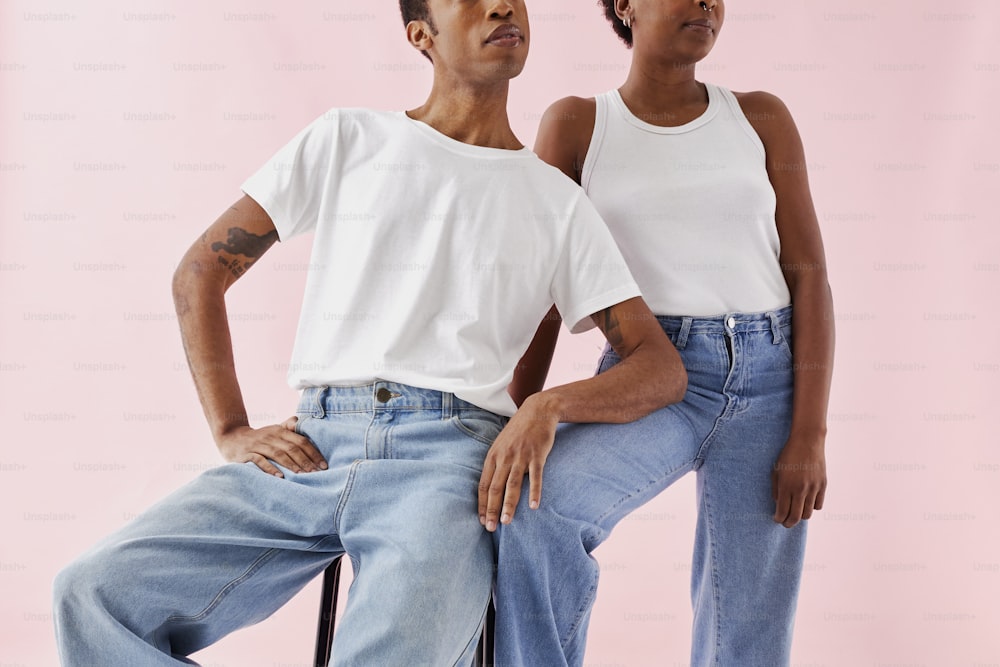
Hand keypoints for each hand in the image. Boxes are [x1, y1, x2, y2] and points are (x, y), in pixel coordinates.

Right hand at [217, 416, 326, 477]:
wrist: (231, 437)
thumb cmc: (259, 438)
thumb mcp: (275, 430)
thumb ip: (289, 427)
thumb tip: (303, 422)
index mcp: (280, 431)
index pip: (301, 441)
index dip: (313, 453)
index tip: (323, 465)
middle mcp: (271, 436)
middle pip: (292, 448)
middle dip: (306, 461)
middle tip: (316, 473)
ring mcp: (259, 445)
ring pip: (278, 454)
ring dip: (292, 465)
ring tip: (303, 475)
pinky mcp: (247, 454)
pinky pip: (259, 461)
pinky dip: (270, 468)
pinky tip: (280, 477)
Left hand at [478, 395, 557, 531]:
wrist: (537, 411)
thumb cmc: (519, 430)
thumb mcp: (501, 445)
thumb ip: (496, 463)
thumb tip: (490, 486)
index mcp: (493, 456)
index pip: (483, 484)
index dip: (481, 504)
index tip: (480, 520)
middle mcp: (504, 457)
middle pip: (494, 488)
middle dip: (491, 510)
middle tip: (490, 528)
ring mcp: (521, 456)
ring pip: (512, 485)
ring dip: (508, 505)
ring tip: (506, 522)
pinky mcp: (537, 455)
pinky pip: (535, 477)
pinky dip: (534, 492)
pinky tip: (534, 506)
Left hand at [771, 435, 825, 527]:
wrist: (807, 441)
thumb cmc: (788, 455)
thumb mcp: (776, 471)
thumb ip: (776, 489)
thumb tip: (779, 505)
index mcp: (786, 485)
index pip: (782, 511)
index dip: (779, 519)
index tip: (777, 519)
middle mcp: (800, 489)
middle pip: (796, 517)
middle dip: (788, 523)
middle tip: (785, 522)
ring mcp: (813, 488)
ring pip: (808, 513)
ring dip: (800, 515)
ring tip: (795, 512)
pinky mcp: (823, 485)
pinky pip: (818, 505)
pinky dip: (812, 507)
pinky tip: (806, 502)